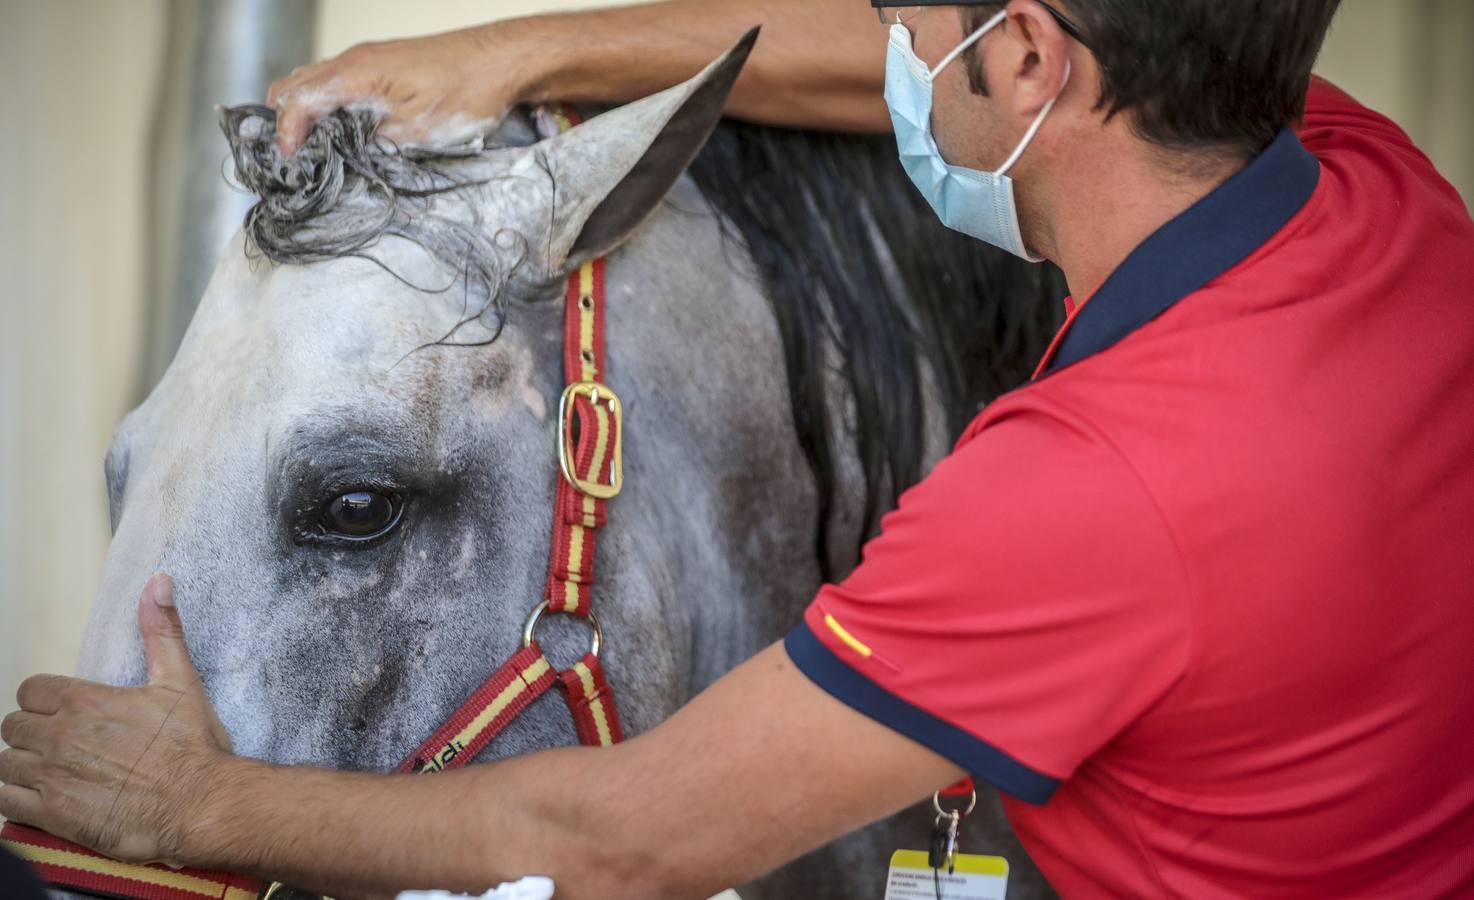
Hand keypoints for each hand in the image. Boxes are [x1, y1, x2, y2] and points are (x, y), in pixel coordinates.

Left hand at [0, 575, 233, 863]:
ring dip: (22, 764)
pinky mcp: (52, 814)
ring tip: (48, 770)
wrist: (200, 803)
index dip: (44, 700)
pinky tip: (39, 796)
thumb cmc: (193, 747)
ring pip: (4, 763)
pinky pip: (6, 800)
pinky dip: (16, 797)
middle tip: (60, 743)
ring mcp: (52, 776)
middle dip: (32, 732)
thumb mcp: (181, 681)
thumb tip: (158, 582)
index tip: (62, 711)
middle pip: (14, 726)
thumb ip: (161, 631)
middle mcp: (60, 736)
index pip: (30, 690)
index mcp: (85, 701)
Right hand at [268, 23, 540, 156]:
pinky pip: (339, 81)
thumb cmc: (469, 89)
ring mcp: (368, 59)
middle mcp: (354, 60)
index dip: (287, 134)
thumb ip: (376, 143)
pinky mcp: (384, 64)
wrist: (503, 60)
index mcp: (356, 73)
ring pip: (315, 81)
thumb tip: (350, 156)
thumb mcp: (418, 130)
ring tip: (316, 149)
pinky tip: (344, 130)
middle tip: (297, 158)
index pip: (298, 101)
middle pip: (295, 85)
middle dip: (286, 121)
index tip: (290, 163)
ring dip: (306, 112)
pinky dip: (328, 103)